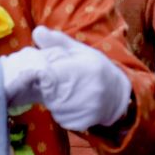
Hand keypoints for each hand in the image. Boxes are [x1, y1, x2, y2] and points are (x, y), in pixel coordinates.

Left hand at [1, 27, 132, 129]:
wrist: (118, 94)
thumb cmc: (96, 69)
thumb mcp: (80, 51)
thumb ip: (57, 42)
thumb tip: (37, 31)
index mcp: (86, 69)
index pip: (50, 75)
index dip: (39, 75)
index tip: (36, 74)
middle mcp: (88, 91)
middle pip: (48, 93)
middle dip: (47, 87)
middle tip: (57, 82)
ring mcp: (86, 109)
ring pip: (52, 107)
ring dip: (53, 100)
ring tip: (67, 92)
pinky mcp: (83, 123)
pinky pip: (60, 118)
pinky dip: (61, 112)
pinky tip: (72, 104)